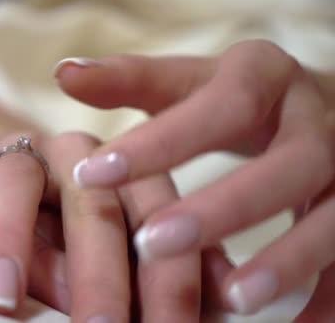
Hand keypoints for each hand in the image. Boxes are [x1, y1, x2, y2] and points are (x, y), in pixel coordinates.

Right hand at [0, 131, 215, 321]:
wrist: (12, 178)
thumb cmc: (76, 229)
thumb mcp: (120, 248)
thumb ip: (163, 270)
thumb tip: (224, 306)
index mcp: (128, 175)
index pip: (158, 226)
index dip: (167, 284)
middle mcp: (78, 155)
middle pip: (93, 207)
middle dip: (97, 273)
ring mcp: (18, 150)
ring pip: (15, 184)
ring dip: (7, 241)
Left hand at [56, 39, 334, 318]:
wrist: (305, 104)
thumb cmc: (229, 98)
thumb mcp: (185, 81)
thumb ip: (129, 80)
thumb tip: (64, 73)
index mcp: (265, 76)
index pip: (218, 106)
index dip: (159, 142)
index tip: (93, 176)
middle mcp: (316, 119)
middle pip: (288, 164)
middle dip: (222, 208)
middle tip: (151, 244)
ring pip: (332, 217)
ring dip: (286, 261)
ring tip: (229, 300)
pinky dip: (325, 296)